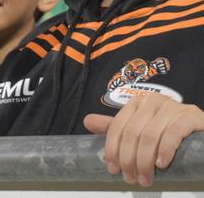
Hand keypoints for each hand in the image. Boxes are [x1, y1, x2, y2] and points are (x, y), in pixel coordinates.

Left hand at [84, 93, 203, 186]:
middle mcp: (153, 100)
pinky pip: (173, 132)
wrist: (201, 132)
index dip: (112, 149)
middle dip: (129, 159)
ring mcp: (173, 107)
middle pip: (132, 132)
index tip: (113, 168)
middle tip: (131, 178)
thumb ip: (116, 127)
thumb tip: (88, 121)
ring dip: (144, 161)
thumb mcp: (140, 129)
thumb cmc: (170, 132)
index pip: (118, 125)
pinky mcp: (191, 116)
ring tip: (145, 178)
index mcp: (138, 102)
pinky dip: (165, 150)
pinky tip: (161, 164)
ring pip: (150, 135)